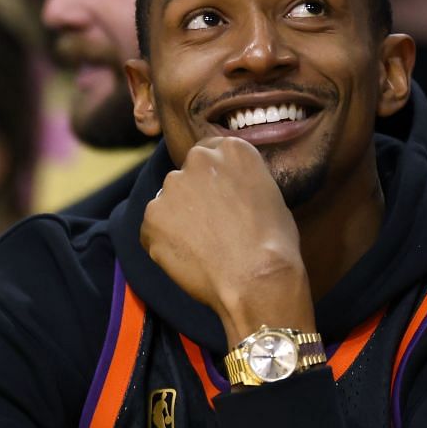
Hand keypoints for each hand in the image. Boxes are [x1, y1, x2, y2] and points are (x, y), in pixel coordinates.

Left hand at [140, 136, 312, 344]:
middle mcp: (198, 159)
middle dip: (193, 198)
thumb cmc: (273, 242)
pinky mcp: (152, 216)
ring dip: (177, 219)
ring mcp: (171, 186)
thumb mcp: (268, 193)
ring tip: (201, 246)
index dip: (212, 181)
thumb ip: (239, 181)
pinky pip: (152, 228)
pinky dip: (164, 242)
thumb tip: (224, 190)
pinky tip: (187, 258)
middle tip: (210, 228)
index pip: (209, 155)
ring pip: (168, 202)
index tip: (218, 201)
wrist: (257, 278)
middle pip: (186, 176)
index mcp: (231, 149)